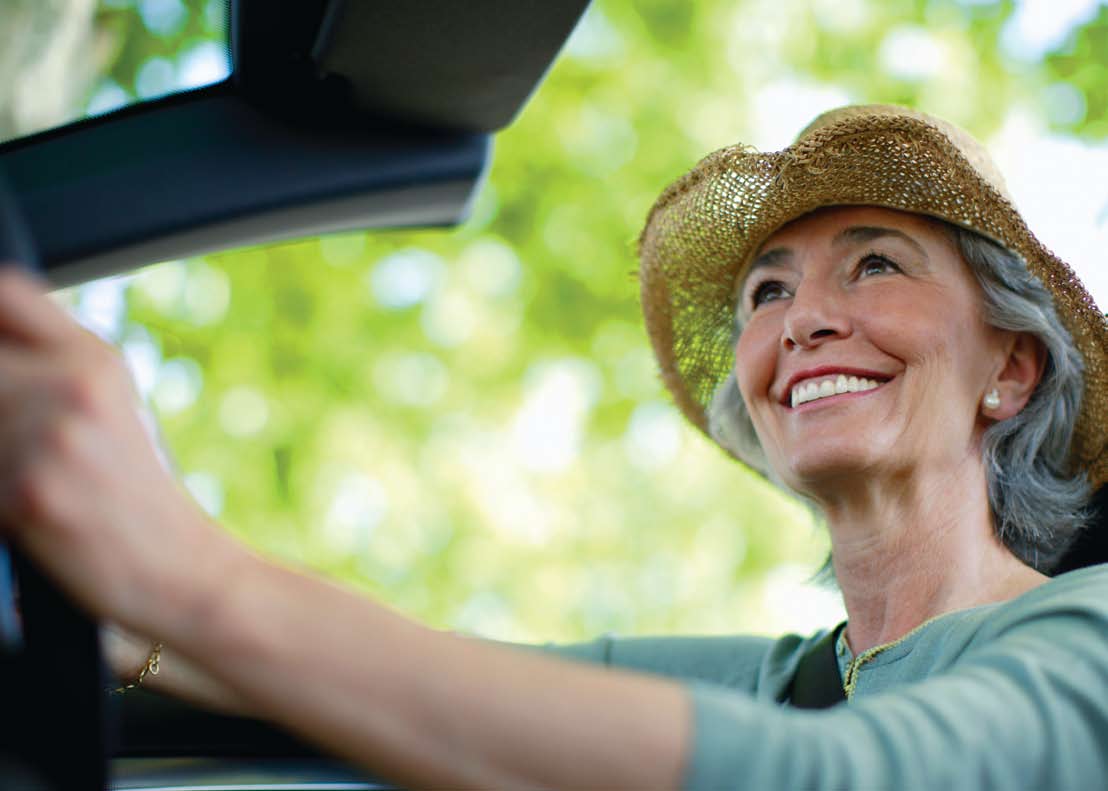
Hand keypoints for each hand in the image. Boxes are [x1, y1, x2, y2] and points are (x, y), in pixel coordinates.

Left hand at [0, 269, 236, 633]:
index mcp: (95, 359)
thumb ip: (49, 365)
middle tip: (6, 436)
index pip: (6, 294)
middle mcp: (72, 386)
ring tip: (17, 474)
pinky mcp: (27, 493)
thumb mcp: (112, 409)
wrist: (178, 569)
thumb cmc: (137, 495)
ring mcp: (49, 438)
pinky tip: (17, 511)